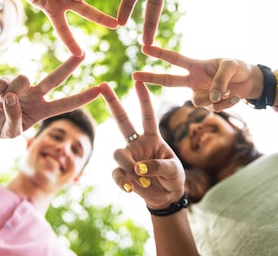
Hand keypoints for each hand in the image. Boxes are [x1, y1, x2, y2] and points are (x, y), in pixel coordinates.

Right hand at [0, 54, 100, 137]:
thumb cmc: (2, 126)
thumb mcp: (10, 132)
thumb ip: (14, 118)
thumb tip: (10, 97)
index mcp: (43, 110)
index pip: (65, 104)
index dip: (82, 98)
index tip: (99, 90)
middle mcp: (35, 94)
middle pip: (55, 79)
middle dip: (69, 66)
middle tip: (83, 54)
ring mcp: (20, 86)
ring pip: (22, 80)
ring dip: (9, 96)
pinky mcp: (3, 80)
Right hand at [101, 81, 184, 208]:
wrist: (167, 196)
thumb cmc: (173, 177)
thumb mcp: (173, 170)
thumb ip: (158, 166)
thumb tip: (138, 168)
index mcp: (153, 137)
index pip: (147, 115)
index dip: (143, 99)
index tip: (138, 82)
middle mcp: (137, 143)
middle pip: (122, 121)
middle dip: (113, 102)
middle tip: (103, 85)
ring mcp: (129, 157)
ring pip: (118, 153)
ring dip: (128, 165)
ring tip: (141, 179)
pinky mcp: (123, 173)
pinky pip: (116, 173)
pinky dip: (123, 181)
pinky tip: (132, 189)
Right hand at [133, 45, 260, 111]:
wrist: (250, 83)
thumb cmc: (239, 68)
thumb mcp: (230, 67)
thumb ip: (218, 81)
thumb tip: (210, 98)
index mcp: (196, 66)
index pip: (174, 59)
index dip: (159, 53)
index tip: (144, 47)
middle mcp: (193, 80)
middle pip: (168, 81)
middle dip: (151, 77)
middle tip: (134, 75)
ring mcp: (200, 94)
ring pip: (198, 102)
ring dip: (216, 97)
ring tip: (230, 90)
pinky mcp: (210, 105)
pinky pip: (213, 108)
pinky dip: (226, 103)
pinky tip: (234, 96)